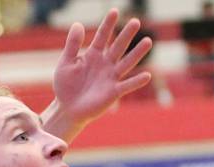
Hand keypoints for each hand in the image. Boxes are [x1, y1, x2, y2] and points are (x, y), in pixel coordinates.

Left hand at [52, 8, 152, 127]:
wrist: (67, 108)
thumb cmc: (66, 86)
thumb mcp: (65, 63)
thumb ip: (72, 45)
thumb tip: (78, 24)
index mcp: (93, 54)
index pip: (103, 36)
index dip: (108, 24)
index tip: (114, 11)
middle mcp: (105, 64)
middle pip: (118, 47)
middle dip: (126, 35)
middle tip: (136, 22)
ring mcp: (111, 77)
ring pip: (126, 63)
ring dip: (137, 53)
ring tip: (148, 41)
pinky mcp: (113, 92)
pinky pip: (126, 86)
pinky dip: (136, 81)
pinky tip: (147, 75)